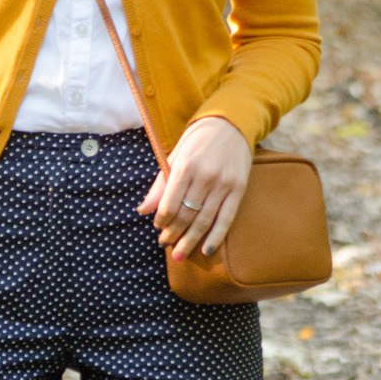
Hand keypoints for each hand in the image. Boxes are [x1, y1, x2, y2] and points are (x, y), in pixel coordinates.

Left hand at [137, 116, 252, 261]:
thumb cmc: (197, 142)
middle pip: (186, 215)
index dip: (162, 220)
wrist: (230, 125)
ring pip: (204, 220)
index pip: (169, 203)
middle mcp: (205, 177)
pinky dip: (216, 237)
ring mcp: (223, 184)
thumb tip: (142, 211)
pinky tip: (206, 250)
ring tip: (180, 254)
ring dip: (190, 240)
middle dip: (173, 233)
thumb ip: (159, 185)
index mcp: (185, 167)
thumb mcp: (174, 157)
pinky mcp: (239, 189)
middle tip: (165, 244)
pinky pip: (226, 219)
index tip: (158, 228)